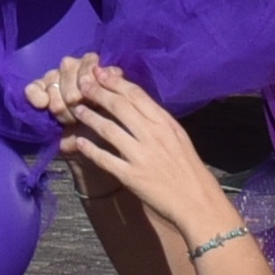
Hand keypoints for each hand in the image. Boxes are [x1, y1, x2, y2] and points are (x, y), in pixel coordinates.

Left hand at [39, 57, 236, 244]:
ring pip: (109, 129)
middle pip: (119, 107)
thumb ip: (157, 121)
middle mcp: (153, 135)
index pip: (136, 95)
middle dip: (98, 92)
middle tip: (81, 84)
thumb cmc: (188, 168)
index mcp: (165, 123)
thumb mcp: (178, 137)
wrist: (198, 202)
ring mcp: (141, 156)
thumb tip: (134, 102)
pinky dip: (90, 149)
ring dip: (90, 117)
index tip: (99, 72)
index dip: (115, 81)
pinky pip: (105, 159)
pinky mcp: (131, 177)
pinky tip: (78, 142)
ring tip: (76, 109)